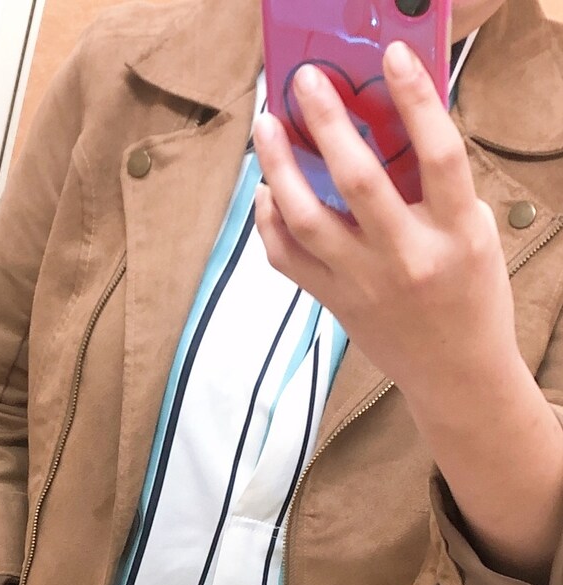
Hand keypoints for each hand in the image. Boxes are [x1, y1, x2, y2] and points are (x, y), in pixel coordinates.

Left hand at [252, 42, 516, 406]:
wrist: (455, 374)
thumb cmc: (469, 294)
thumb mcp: (472, 232)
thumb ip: (437, 187)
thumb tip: (389, 126)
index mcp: (455, 232)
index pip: (438, 154)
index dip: (414, 99)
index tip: (391, 56)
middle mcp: (406, 257)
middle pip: (357, 180)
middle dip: (326, 123)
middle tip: (304, 82)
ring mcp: (363, 283)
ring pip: (307, 219)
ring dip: (278, 168)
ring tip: (266, 128)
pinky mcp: (333, 302)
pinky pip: (287, 258)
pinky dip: (269, 221)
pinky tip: (266, 191)